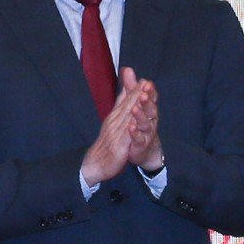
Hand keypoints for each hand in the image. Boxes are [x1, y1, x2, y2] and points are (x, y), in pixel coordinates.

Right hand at [78, 68, 156, 185]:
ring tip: (142, 97)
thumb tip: (126, 90)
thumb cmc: (108, 142)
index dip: (136, 90)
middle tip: (146, 83)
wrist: (96, 162)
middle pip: (127, 106)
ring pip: (126, 119)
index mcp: (115, 116)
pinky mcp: (118, 147)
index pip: (126, 101)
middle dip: (137, 94)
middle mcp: (115, 122)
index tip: (145, 80)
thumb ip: (121, 105)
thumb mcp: (114, 121)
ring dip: (134, 107)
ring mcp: (116, 134)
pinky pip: (125, 137)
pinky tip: (134, 124)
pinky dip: (130, 129)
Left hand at [133, 88, 163, 175]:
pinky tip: (131, 127)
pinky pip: (139, 138)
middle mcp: (150, 120)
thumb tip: (128, 69)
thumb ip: (131, 88)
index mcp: (148, 110)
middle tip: (143, 94)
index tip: (147, 83)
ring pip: (145, 123)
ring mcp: (146, 132)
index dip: (150, 91)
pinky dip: (135, 133)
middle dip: (147, 101)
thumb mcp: (135, 104)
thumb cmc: (141, 125)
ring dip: (140, 116)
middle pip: (150, 109)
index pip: (150, 98)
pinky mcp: (141, 144)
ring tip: (135, 109)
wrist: (145, 150)